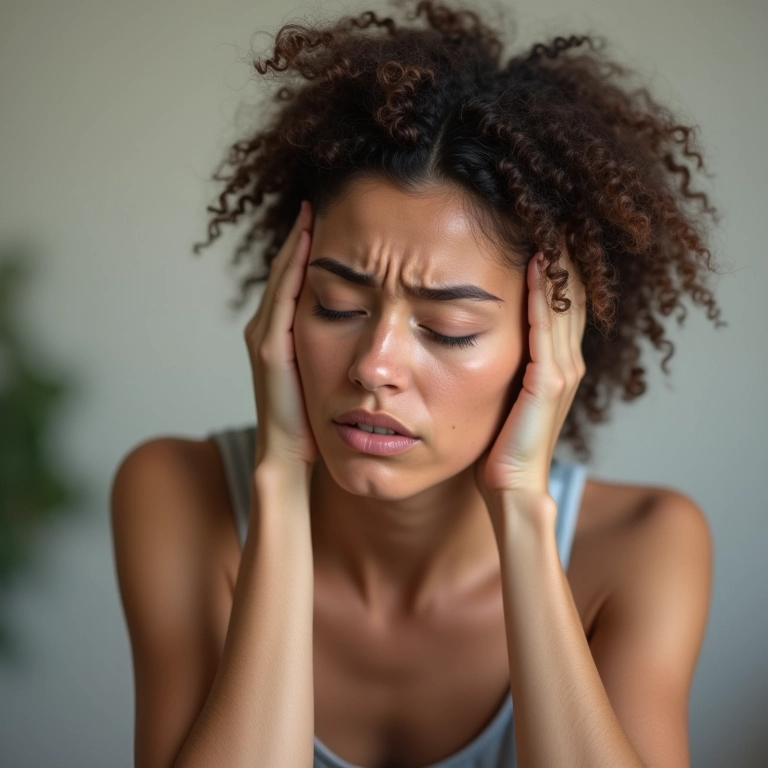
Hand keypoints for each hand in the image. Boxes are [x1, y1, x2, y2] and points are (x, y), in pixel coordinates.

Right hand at [244, 200, 317, 471]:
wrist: (288, 460)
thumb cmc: (311, 424)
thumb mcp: (325, 377)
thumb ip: (336, 348)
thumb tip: (370, 327)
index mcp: (281, 335)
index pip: (296, 280)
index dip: (309, 249)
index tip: (332, 218)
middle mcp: (267, 330)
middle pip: (285, 272)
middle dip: (301, 236)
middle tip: (320, 199)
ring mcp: (265, 338)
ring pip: (282, 279)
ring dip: (295, 244)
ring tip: (312, 210)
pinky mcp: (270, 350)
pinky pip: (284, 299)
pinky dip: (292, 270)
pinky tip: (306, 244)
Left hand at [474, 246, 587, 520]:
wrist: (508, 486)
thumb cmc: (500, 444)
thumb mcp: (503, 393)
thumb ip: (505, 363)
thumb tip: (480, 331)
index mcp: (556, 363)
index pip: (562, 302)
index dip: (557, 266)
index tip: (542, 228)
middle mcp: (566, 362)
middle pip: (570, 295)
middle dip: (561, 254)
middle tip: (550, 212)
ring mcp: (561, 371)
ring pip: (564, 304)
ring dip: (557, 263)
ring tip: (549, 222)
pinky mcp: (548, 383)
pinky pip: (546, 327)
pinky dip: (544, 293)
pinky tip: (537, 262)